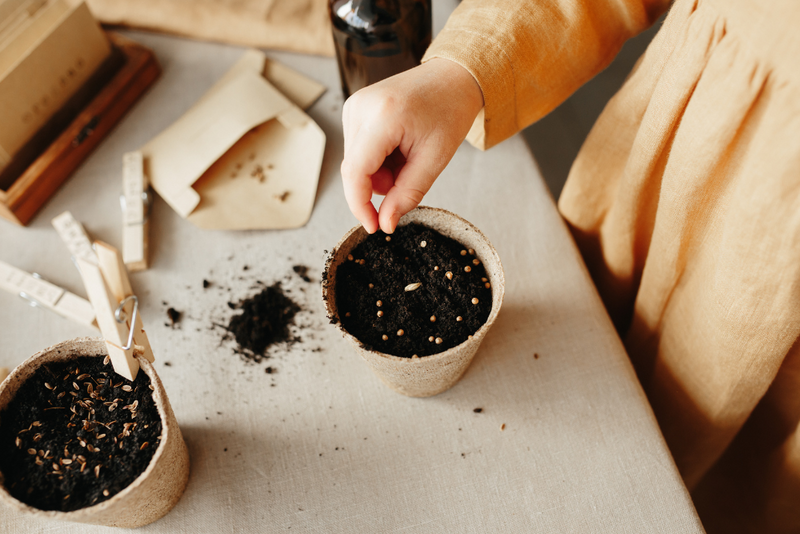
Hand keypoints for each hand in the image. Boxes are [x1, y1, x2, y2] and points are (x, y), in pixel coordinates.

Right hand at [340, 57, 483, 233]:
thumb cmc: (449, 111)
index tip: (373, 226)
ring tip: (408, 154)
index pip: (355, 172)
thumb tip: (385, 224)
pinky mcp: (354, 109)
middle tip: (411, 172)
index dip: (360, 205)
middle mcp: (360, 108)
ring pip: (356, 163)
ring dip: (380, 172)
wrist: (452, 76)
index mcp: (382, 117)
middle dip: (380, 185)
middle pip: (355, 170)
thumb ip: (407, 194)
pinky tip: (399, 146)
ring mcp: (354, 106)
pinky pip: (358, 150)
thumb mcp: (435, 158)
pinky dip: (378, 159)